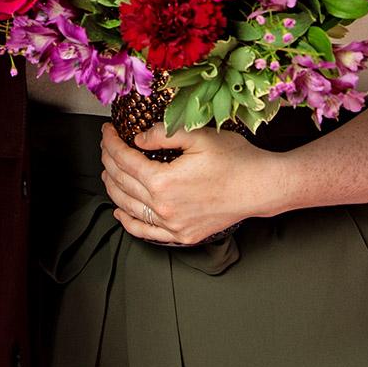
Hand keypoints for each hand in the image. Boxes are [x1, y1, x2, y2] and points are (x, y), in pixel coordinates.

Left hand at [100, 121, 283, 245]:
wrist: (261, 186)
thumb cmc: (234, 159)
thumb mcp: (196, 136)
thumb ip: (161, 134)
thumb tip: (137, 138)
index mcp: (164, 182)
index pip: (124, 160)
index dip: (111, 143)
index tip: (107, 131)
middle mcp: (164, 208)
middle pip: (122, 183)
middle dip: (109, 161)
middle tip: (106, 146)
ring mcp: (174, 226)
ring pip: (130, 209)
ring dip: (113, 189)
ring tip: (107, 172)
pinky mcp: (184, 235)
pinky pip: (147, 233)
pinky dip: (129, 222)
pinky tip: (121, 213)